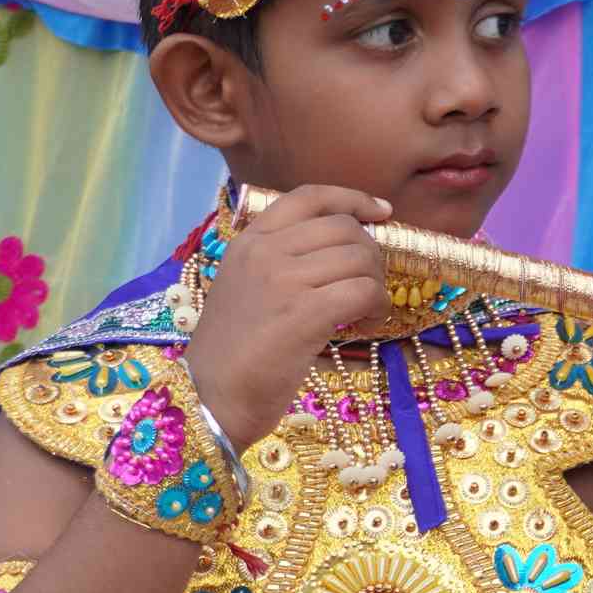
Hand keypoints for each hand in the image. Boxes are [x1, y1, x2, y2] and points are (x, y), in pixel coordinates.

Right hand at [183, 185, 392, 441]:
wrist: (211, 395)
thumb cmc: (235, 349)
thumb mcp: (247, 286)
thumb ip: (284, 260)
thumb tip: (349, 247)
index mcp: (249, 241)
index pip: (308, 196)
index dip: (353, 199)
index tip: (382, 211)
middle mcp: (265, 252)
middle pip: (345, 229)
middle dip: (372, 255)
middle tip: (370, 286)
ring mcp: (283, 279)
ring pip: (360, 258)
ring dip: (377, 284)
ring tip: (367, 310)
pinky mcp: (304, 312)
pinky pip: (365, 291)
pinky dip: (378, 306)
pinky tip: (368, 324)